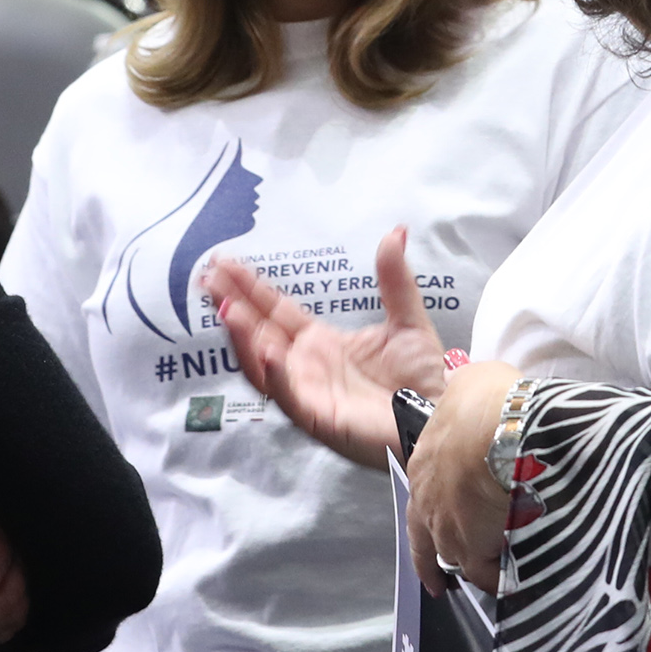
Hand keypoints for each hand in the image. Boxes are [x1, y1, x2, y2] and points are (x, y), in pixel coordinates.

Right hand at [207, 227, 445, 469]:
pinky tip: (267, 351)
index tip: (227, 263)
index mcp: (321, 344)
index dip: (250, 287)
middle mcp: (306, 367)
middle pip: (259, 332)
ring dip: (243, 338)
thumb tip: (396, 232)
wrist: (442, 418)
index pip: (275, 311)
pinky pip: (290, 397)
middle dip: (232, 304)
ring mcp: (308, 393)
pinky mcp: (319, 418)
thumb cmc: (422, 380)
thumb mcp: (407, 320)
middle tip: (208, 277)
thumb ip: (394, 280)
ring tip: (227, 309)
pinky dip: (277, 376)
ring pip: (262, 365)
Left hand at [407, 362, 520, 595]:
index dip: (435, 511)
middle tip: (441, 582)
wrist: (503, 431)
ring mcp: (450, 531)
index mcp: (423, 464)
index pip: (422, 497)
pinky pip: (491, 574)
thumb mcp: (470, 383)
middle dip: (437, 561)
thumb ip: (465, 390)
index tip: (444, 521)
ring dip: (476, 567)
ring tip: (496, 573)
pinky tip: (519, 577)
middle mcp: (429, 503)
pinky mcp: (475, 551)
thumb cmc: (486, 404)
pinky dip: (502, 577)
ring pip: (459, 561)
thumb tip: (466, 384)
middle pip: (428, 543)